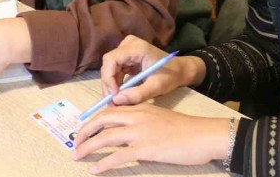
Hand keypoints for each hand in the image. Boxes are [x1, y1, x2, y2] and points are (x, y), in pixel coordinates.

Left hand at [72, 104, 229, 173]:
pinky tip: (95, 170)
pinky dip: (103, 163)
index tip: (84, 130)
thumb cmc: (187, 130)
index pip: (110, 111)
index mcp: (141, 108)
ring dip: (87, 147)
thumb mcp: (160, 119)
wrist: (204, 135)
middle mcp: (137, 116)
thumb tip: (125, 135)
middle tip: (75, 143)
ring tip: (77, 156)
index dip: (94, 120)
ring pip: (105, 137)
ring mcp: (141, 132)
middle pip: (102, 120)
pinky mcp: (146, 148)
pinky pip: (118, 156)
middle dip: (84, 131)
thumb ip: (142, 123)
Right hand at [100, 35, 206, 105]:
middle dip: (108, 84)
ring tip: (116, 101)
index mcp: (137, 48)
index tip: (114, 95)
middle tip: (112, 102)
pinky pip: (115, 70)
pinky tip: (120, 94)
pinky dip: (116, 83)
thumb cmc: (170, 76)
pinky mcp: (126, 56)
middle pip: (108, 63)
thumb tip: (116, 100)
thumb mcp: (156, 87)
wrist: (179, 70)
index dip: (108, 77)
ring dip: (111, 85)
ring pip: (109, 68)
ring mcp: (127, 49)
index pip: (112, 59)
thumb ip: (138, 94)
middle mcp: (129, 44)